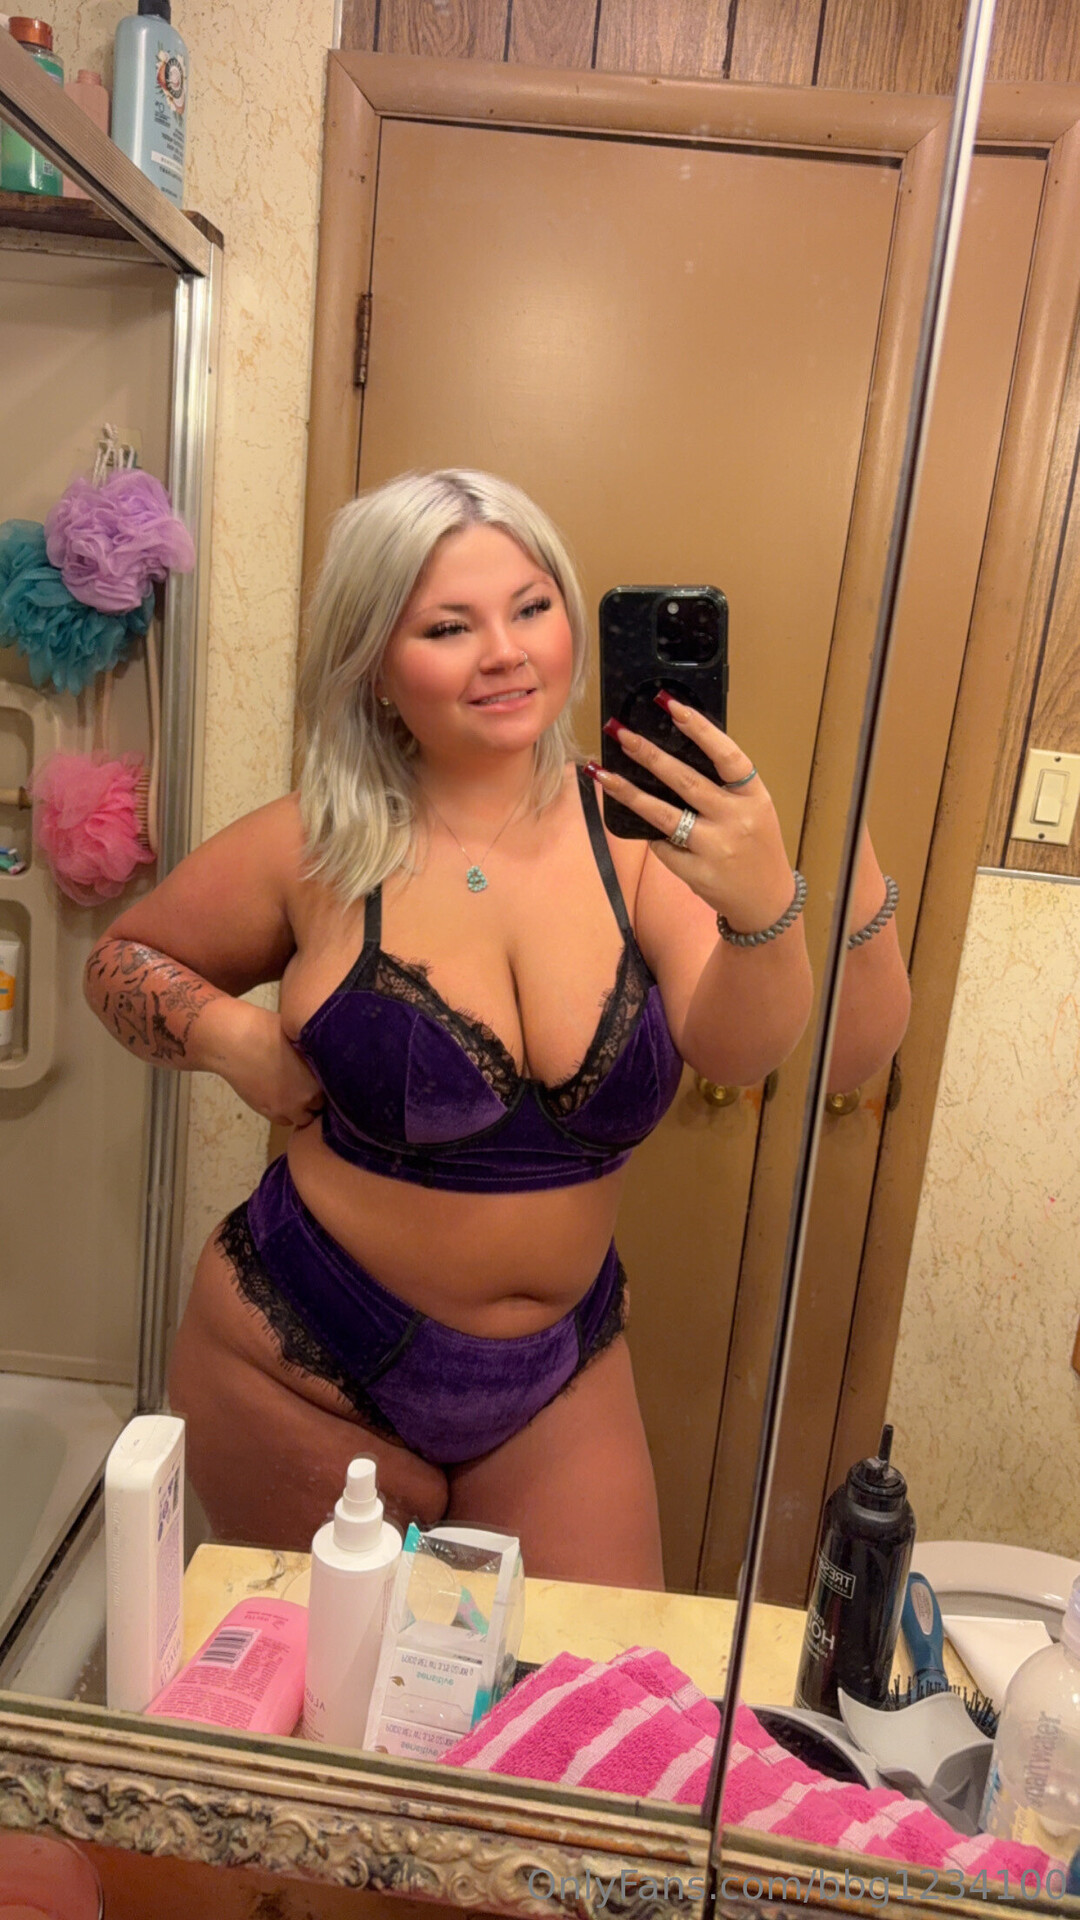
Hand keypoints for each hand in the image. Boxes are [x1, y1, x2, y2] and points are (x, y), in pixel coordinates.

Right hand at [214, 1002, 325, 1128]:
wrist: (238, 1042)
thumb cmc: (269, 1031)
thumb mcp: (302, 1040)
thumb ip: (315, 1057)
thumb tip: (323, 1060)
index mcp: (321, 1076)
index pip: (336, 1092)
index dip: (330, 1087)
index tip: (324, 1080)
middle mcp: (308, 1096)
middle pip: (321, 1108)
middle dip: (317, 1100)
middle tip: (309, 1087)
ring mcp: (287, 1107)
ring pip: (303, 1119)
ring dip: (302, 1110)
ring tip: (294, 1094)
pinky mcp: (269, 1111)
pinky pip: (284, 1120)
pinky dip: (285, 1113)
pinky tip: (280, 1097)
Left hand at [593, 698, 795, 932]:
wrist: (766, 900)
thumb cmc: (756, 845)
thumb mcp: (754, 809)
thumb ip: (724, 786)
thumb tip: (674, 751)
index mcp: (753, 796)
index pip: (726, 756)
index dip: (700, 729)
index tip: (672, 706)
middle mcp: (735, 819)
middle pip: (686, 781)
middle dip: (649, 754)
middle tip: (621, 733)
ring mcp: (715, 848)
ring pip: (663, 815)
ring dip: (628, 792)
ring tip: (602, 773)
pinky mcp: (696, 873)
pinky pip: (662, 846)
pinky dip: (650, 834)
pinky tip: (638, 824)